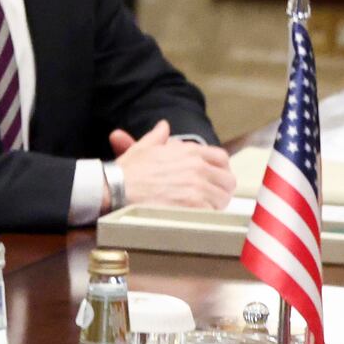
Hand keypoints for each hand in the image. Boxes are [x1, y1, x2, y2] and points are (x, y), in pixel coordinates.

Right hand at [108, 120, 235, 209]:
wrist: (116, 189)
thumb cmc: (127, 171)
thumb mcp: (143, 148)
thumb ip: (158, 136)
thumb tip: (163, 126)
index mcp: (189, 151)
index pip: (222, 158)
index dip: (220, 169)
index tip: (213, 178)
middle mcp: (197, 167)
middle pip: (227, 180)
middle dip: (220, 189)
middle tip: (209, 197)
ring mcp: (197, 187)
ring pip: (222, 198)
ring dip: (213, 205)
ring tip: (199, 208)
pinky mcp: (194, 206)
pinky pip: (212, 213)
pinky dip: (205, 216)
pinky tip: (192, 217)